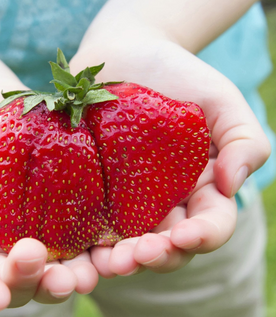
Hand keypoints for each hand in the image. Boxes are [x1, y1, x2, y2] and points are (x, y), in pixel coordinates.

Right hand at [0, 86, 97, 310]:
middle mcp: (2, 250)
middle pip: (22, 282)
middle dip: (39, 285)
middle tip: (57, 280)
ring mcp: (39, 233)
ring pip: (60, 267)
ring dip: (77, 276)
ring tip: (89, 273)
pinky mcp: (69, 212)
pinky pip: (86, 236)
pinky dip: (101, 245)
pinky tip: (117, 244)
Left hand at [69, 34, 268, 276]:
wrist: (125, 53)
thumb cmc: (177, 74)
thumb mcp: (220, 100)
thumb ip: (243, 139)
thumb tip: (232, 185)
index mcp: (198, 190)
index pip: (209, 226)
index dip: (202, 237)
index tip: (185, 235)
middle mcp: (161, 204)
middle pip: (165, 247)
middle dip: (156, 258)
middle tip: (137, 256)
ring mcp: (123, 201)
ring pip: (124, 245)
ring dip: (118, 260)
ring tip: (107, 263)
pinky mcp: (90, 191)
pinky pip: (85, 221)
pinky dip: (81, 240)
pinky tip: (72, 246)